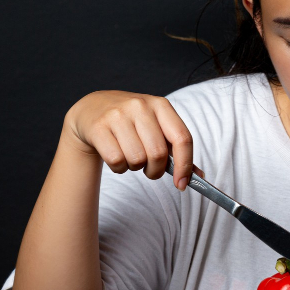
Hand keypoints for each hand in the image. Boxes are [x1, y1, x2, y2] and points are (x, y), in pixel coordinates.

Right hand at [63, 91, 203, 189]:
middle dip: (155, 171)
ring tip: (130, 156)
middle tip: (149, 169)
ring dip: (135, 168)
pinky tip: (116, 155)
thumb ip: (176, 150)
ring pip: (136, 159)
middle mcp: (140, 106)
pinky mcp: (98, 127)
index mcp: (161, 105)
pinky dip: (119, 168)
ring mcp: (117, 115)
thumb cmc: (131, 122)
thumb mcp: (156, 127)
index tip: (182, 184)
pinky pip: (116, 161)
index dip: (185, 165)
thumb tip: (198, 176)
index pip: (182, 138)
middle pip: (158, 153)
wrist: (92, 109)